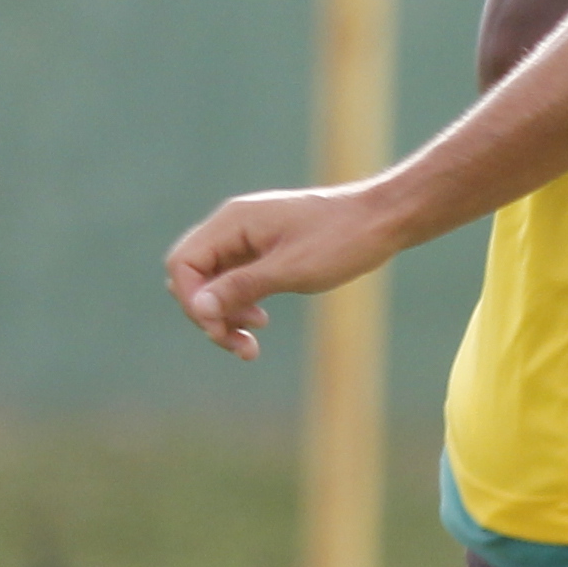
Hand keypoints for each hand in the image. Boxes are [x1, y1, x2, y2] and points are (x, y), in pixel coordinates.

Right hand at [165, 184, 401, 357]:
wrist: (384, 220)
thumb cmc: (342, 240)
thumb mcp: (291, 270)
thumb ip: (242, 287)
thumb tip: (199, 308)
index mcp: (233, 222)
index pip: (183, 264)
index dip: (192, 301)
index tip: (220, 330)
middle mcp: (234, 226)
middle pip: (194, 276)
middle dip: (208, 314)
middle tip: (239, 345)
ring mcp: (249, 238)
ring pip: (215, 283)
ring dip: (225, 315)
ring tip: (250, 345)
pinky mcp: (266, 251)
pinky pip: (237, 281)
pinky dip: (241, 305)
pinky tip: (261, 322)